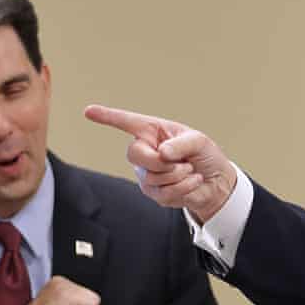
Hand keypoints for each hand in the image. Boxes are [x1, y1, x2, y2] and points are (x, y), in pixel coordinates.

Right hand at [84, 104, 236, 222]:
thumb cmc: (206, 155)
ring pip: (151, 177)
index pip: (126, 122)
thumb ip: (180, 144)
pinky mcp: (154, 192)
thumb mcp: (198, 142)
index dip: (107, 117)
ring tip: (190, 170)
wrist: (216, 183)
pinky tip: (193, 182)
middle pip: (135, 154)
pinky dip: (183, 187)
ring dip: (178, 175)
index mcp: (153, 131)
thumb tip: (162, 153)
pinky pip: (163, 192)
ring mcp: (147, 173)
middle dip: (160, 161)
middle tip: (182, 162)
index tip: (88, 111)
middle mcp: (146, 150)